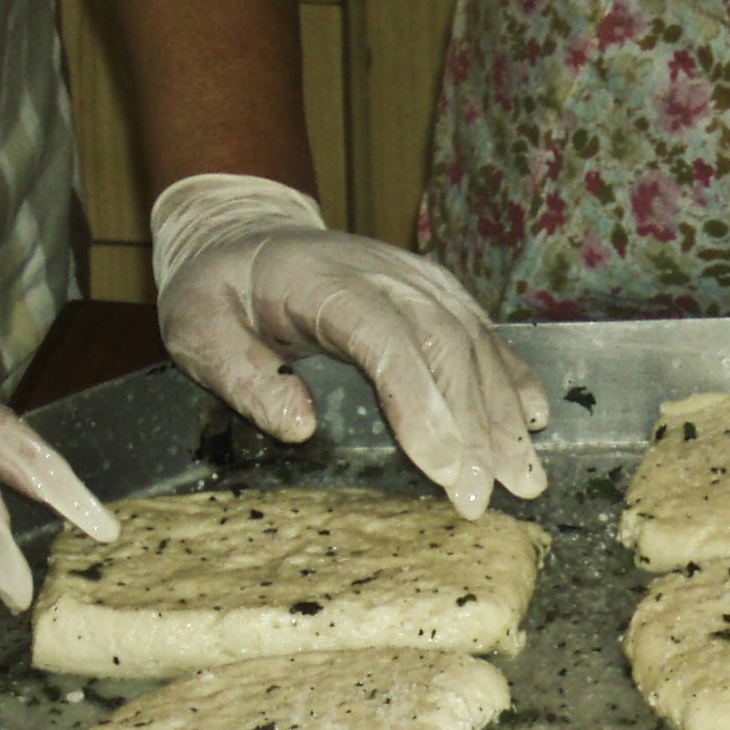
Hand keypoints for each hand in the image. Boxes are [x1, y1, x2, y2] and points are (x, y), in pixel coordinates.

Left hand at [151, 173, 550, 516]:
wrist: (245, 233)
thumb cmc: (218, 292)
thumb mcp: (195, 328)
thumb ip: (239, 373)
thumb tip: (300, 426)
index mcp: (323, 280)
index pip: (386, 340)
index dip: (421, 405)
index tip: (445, 470)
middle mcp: (385, 273)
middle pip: (445, 345)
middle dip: (474, 426)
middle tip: (486, 496)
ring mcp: (419, 278)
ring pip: (474, 342)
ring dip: (503, 414)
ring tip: (524, 477)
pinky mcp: (438, 291)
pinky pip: (484, 334)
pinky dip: (512, 378)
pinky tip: (534, 420)